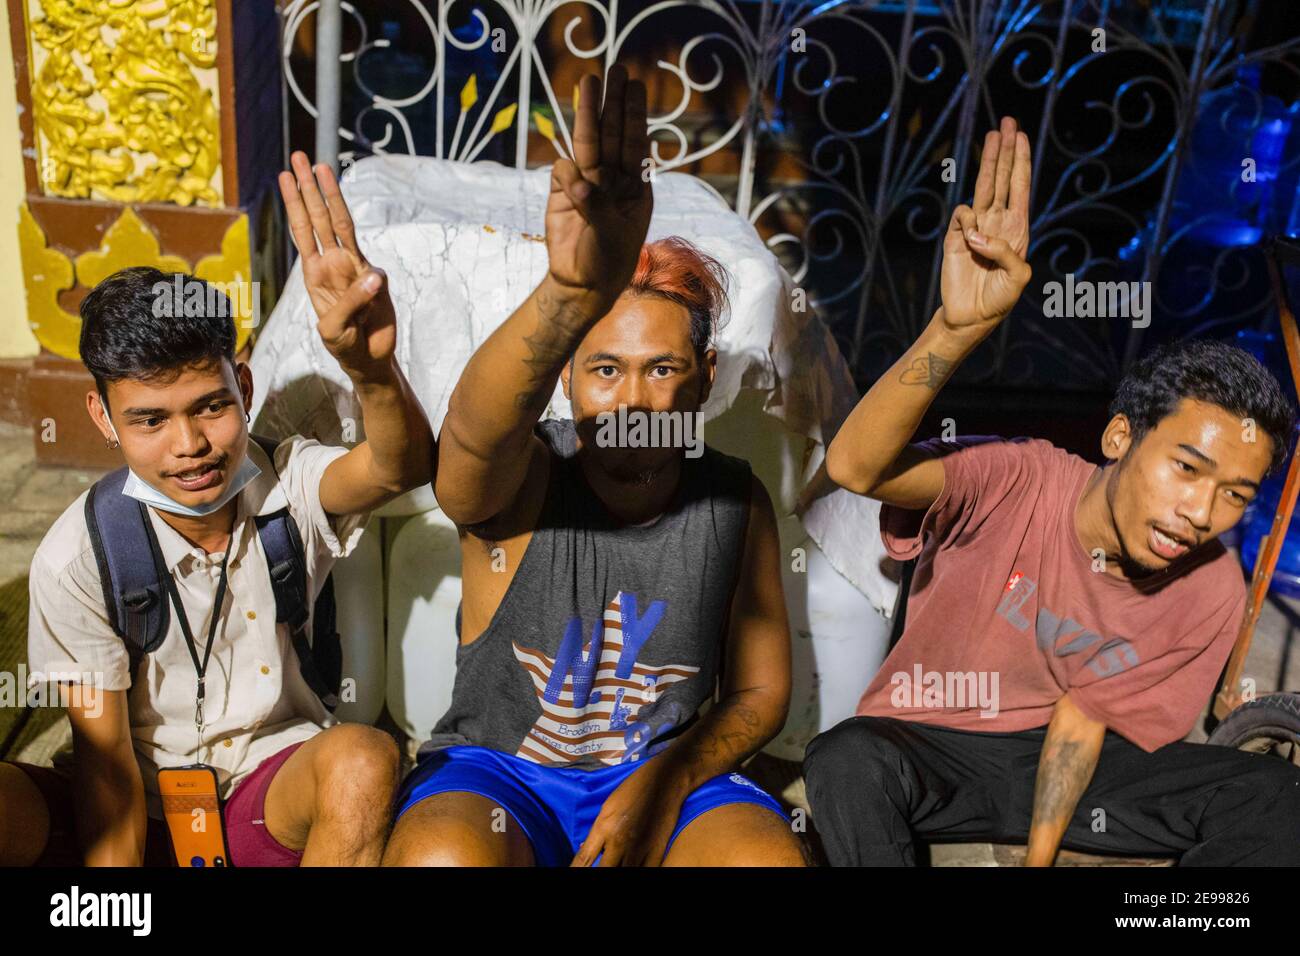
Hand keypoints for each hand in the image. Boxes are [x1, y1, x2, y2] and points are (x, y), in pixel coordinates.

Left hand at [279, 152, 396, 383]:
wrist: (368, 360)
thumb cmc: (344, 344)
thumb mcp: (335, 329)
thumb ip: (351, 302)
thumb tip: (374, 275)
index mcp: (314, 273)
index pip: (303, 230)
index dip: (295, 203)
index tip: (287, 175)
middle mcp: (333, 263)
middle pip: (320, 216)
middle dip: (309, 186)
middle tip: (300, 156)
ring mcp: (356, 269)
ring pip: (343, 226)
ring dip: (332, 196)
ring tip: (322, 166)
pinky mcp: (378, 283)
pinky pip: (374, 272)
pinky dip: (371, 278)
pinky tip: (371, 289)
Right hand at [545, 64, 653, 310]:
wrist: (581, 282)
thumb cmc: (608, 260)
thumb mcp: (611, 234)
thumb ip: (596, 204)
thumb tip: (577, 179)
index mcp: (635, 186)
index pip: (635, 143)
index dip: (634, 114)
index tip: (635, 87)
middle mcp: (612, 178)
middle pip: (613, 133)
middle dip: (614, 102)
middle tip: (617, 69)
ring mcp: (586, 182)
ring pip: (587, 142)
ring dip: (588, 113)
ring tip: (589, 81)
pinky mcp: (561, 191)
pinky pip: (562, 170)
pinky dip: (567, 175)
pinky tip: (572, 191)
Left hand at [570, 759, 687, 866]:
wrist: (665, 779)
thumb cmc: (633, 788)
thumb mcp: (608, 807)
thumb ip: (598, 831)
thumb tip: (586, 849)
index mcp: (604, 827)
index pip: (584, 859)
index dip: (575, 870)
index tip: (575, 872)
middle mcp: (619, 842)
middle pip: (604, 870)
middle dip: (600, 869)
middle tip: (601, 865)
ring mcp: (639, 850)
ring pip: (624, 873)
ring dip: (617, 869)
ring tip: (615, 865)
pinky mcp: (657, 852)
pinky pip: (646, 871)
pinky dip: (637, 870)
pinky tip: (631, 866)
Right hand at [940, 116, 1032, 336]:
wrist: (971, 317)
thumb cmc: (1000, 299)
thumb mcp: (1018, 278)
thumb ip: (1006, 253)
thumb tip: (977, 233)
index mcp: (1017, 228)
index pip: (1019, 186)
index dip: (1021, 161)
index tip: (1021, 136)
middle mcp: (997, 221)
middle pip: (1001, 177)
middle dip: (1005, 150)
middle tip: (1006, 122)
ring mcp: (975, 228)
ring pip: (982, 187)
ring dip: (988, 161)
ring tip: (992, 136)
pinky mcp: (955, 238)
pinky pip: (961, 216)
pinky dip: (967, 221)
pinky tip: (971, 238)